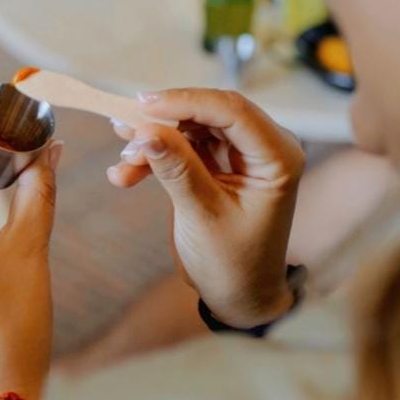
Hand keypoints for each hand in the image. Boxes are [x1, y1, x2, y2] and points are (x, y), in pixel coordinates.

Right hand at [107, 89, 304, 327]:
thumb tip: (145, 131)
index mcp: (277, 158)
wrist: (239, 297)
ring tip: (122, 163)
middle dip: (164, 121)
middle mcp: (263, 147)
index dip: (185, 103)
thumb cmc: (233, 264)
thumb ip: (177, 169)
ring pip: (190, 128)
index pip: (232, 111)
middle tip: (124, 130)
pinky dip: (154, 156)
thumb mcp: (203, 216)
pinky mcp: (217, 164)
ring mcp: (239, 155)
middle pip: (208, 113)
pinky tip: (125, 174)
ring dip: (153, 142)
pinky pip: (182, 147)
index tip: (143, 108)